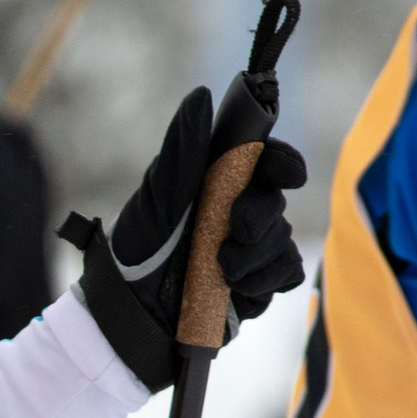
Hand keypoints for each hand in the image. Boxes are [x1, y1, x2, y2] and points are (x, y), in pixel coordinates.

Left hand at [68, 88, 305, 393]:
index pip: (265, 162)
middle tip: (235, 232)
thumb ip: (182, 151)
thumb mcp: (155, 200)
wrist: (129, 320)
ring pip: (283, 242)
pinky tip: (236, 291)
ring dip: (257, 257)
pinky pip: (284, 277)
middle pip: (276, 202)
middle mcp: (236, 213)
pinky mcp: (255, 286)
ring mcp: (249, 250)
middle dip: (260, 217)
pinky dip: (264, 282)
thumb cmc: (135, 254)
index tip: (286, 173)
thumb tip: (203, 97)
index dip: (284, 163)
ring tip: (220, 271)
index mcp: (215, 184)